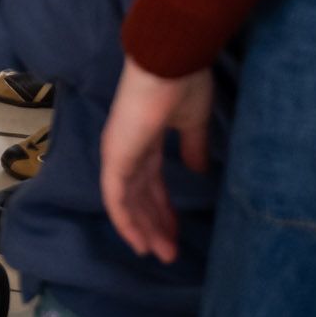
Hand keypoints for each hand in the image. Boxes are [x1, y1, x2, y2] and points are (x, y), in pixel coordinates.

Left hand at [98, 60, 214, 262]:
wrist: (170, 62)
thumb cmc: (183, 84)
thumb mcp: (193, 123)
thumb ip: (193, 148)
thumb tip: (200, 172)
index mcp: (145, 139)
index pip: (151, 181)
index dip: (163, 207)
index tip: (177, 232)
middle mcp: (127, 149)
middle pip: (139, 196)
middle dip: (154, 224)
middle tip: (170, 252)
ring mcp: (119, 153)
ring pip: (127, 202)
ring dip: (143, 229)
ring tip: (161, 254)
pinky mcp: (116, 157)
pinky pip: (116, 198)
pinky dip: (126, 222)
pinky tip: (139, 243)